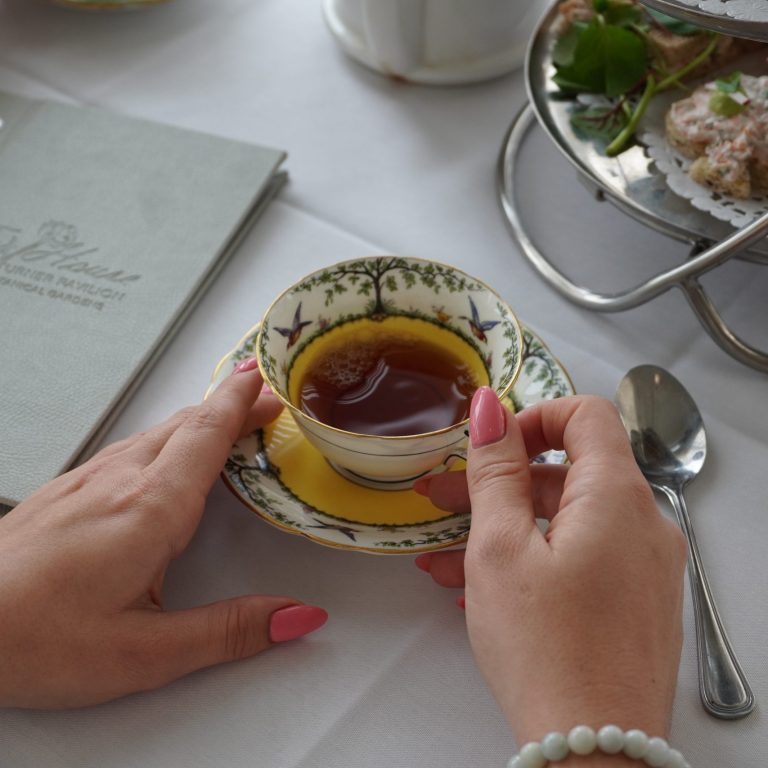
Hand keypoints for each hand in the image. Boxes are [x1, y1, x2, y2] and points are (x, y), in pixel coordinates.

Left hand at [0, 359, 326, 708]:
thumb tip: (300, 617)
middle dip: (229, 405)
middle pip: (186, 424)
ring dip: (197, 419)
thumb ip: (230, 631)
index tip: (266, 379)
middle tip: (265, 398)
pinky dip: (164, 437)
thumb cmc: (37, 641)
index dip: (241, 402)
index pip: (207, 434)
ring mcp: (87, 481)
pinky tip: (163, 457)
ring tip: (225, 420)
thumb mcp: (147, 653)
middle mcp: (119, 480)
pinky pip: (129, 447)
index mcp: (151, 508)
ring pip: (155, 432)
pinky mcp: (65, 493)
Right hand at [415, 392, 685, 749]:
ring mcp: (642, 568)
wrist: (593, 755)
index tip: (489, 443)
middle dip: (498, 482)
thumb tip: (490, 406)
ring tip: (442, 556)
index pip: (585, 416)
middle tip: (439, 497)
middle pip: (567, 474)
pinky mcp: (633, 604)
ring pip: (565, 522)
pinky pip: (579, 560)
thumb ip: (495, 469)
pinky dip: (532, 560)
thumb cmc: (544, 648)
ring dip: (503, 528)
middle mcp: (643, 525)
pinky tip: (476, 586)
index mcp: (617, 497)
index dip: (533, 417)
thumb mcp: (501, 547)